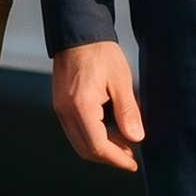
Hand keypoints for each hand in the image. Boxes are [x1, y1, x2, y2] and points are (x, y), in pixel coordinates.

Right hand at [50, 41, 144, 170]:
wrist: (78, 32)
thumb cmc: (100, 52)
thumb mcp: (121, 80)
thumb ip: (128, 112)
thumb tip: (136, 138)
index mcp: (81, 106)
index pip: (97, 147)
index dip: (117, 159)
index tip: (133, 163)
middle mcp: (65, 111)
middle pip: (85, 149)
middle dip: (109, 157)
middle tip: (131, 155)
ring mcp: (60, 108)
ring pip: (79, 142)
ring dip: (100, 148)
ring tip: (123, 142)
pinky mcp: (60, 104)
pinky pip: (75, 130)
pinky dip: (92, 136)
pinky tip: (108, 129)